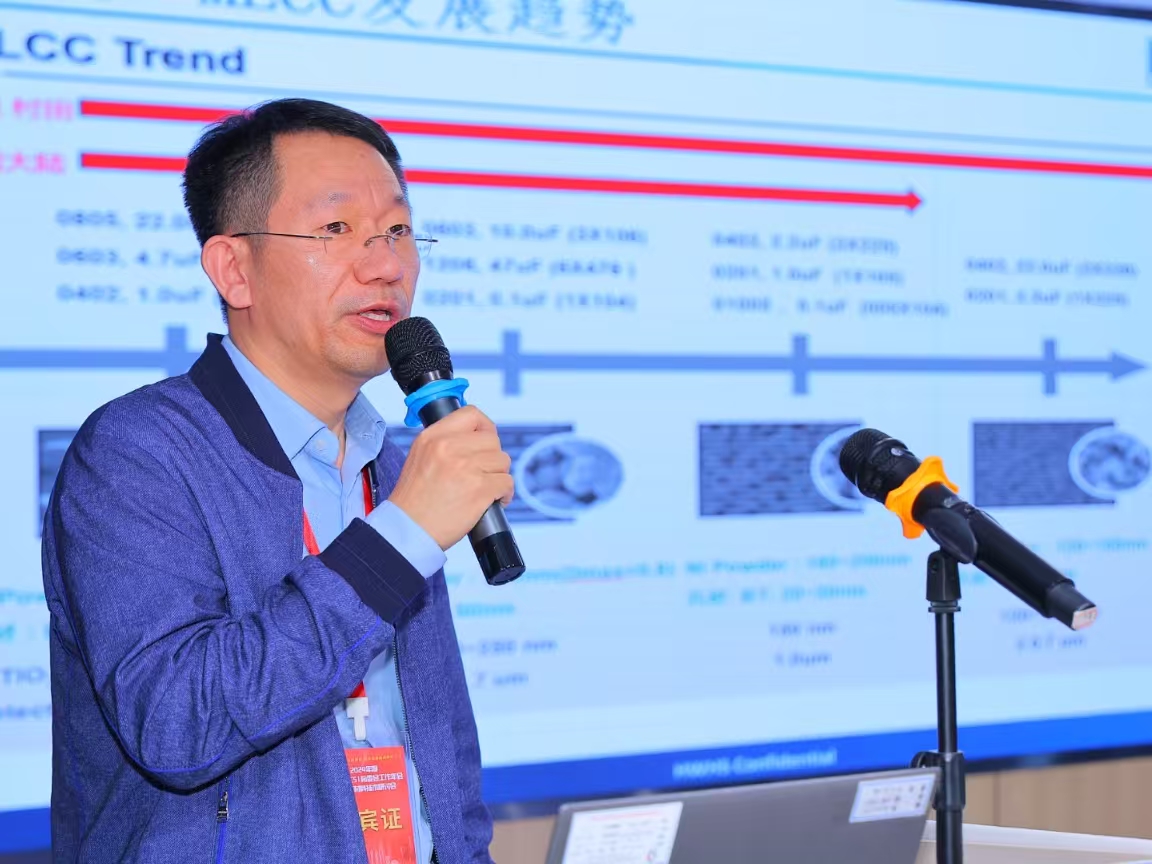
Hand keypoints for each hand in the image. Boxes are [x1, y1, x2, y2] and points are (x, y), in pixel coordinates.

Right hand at [387, 406, 513, 549]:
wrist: (408, 529)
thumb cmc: (413, 501)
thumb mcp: (419, 457)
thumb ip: (443, 443)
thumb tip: (474, 438)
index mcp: (433, 437)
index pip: (471, 414)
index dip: (484, 428)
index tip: (485, 441)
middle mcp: (449, 447)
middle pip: (492, 440)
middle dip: (493, 457)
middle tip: (484, 473)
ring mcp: (466, 467)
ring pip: (503, 461)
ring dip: (499, 476)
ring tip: (486, 489)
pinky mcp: (480, 489)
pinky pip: (507, 482)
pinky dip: (505, 494)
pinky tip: (494, 501)